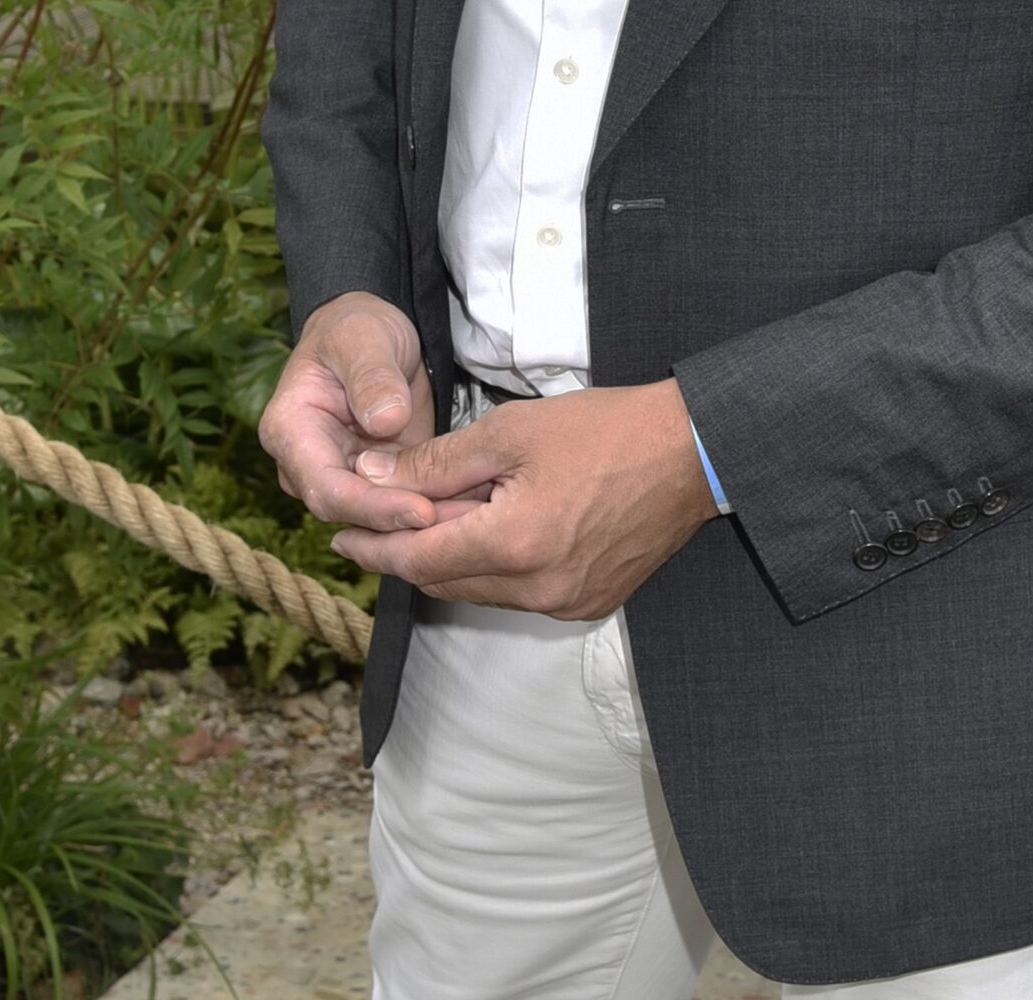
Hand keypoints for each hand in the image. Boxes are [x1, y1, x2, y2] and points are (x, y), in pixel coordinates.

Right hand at [258, 291, 448, 536]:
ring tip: (467, 517)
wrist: (371, 334)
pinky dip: (429, 505)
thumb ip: (372, 377)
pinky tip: (466, 507)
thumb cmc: (356, 329)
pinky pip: (398, 500)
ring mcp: (340, 473)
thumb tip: (386, 421)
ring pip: (373, 515)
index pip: (325, 487)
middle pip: (348, 511)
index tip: (420, 510)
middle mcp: (307, 463)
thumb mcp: (364, 338)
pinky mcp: (375, 476)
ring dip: (417, 521)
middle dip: (398, 521)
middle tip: (453, 521)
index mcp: (289, 430)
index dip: (372, 506)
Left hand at [327, 378, 718, 617]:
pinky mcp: (588, 602)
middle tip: (380, 519)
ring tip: (445, 510)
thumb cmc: (604, 429)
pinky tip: (499, 525)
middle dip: (409, 549)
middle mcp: (536, 590)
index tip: (339, 533)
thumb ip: (436, 462)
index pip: (418, 559)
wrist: (692, 452)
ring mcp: (565, 603)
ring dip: (454, 555)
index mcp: (513, 545)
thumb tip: (373, 476)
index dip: (374, 546)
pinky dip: (496, 565)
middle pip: (445, 580)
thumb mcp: (511, 431)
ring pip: (481, 589)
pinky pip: (519, 593)